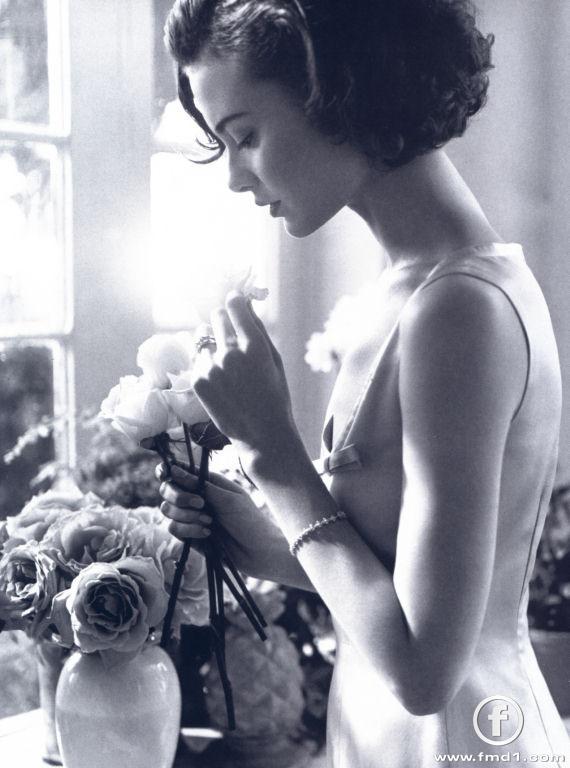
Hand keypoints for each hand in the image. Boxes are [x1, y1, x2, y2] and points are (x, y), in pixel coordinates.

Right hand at [157, 462, 262, 567]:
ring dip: (187, 515)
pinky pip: (174, 528)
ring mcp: (189, 516)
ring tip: (210, 522)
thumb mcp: (229, 498)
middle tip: (201, 504)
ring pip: (167, 509)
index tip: (166, 475)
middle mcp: (194, 496)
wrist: (257, 551)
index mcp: (205, 482)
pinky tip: (207, 533)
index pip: (178, 470)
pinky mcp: (187, 534)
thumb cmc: (248, 520)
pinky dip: (188, 530)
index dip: (167, 470)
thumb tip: (174, 469)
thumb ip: (201, 484)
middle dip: (179, 496)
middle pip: (166, 489)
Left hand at [192, 292, 297, 463]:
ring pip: (202, 336)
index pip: (234, 305)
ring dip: (210, 341)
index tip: (235, 304)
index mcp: (254, 345)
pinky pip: (197, 358)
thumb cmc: (275, 396)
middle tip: (230, 334)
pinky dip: (205, 362)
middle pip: (216, 316)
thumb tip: (247, 303)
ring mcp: (212, 367)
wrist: (262, 434)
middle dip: (223, 320)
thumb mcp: (274, 360)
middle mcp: (231, 353)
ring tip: (223, 361)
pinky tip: (219, 378)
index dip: (235, 302)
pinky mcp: (199, 381)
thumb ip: (258, 329)